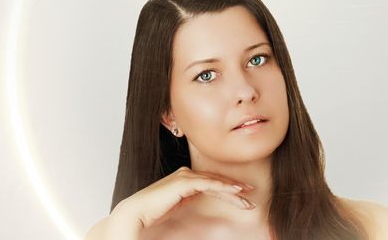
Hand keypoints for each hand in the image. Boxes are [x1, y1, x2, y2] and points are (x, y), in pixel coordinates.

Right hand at [110, 166, 255, 228]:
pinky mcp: (184, 182)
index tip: (242, 195)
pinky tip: (235, 191)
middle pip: (215, 180)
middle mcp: (185, 175)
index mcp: (183, 180)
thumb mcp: (174, 204)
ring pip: (214, 181)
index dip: (227, 188)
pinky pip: (208, 184)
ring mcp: (184, 177)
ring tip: (247, 196)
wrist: (136, 212)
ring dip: (232, 189)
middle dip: (234, 187)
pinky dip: (223, 187)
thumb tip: (194, 199)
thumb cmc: (152, 212)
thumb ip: (184, 198)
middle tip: (250, 194)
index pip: (210, 182)